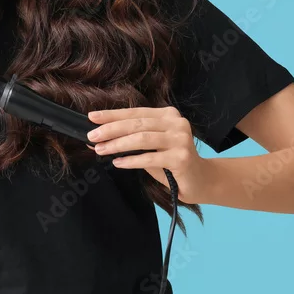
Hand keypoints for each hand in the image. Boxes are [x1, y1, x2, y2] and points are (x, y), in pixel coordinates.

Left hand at [86, 106, 210, 203]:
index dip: (113, 114)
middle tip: (92, 135)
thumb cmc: (172, 163)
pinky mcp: (181, 157)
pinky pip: (150, 158)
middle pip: (137, 124)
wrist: (201, 181)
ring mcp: (180, 139)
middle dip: (111, 129)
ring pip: (142, 139)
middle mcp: (176, 123)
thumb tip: (99, 139)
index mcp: (168, 115)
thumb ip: (129, 141)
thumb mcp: (150, 148)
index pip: (136, 112)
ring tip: (101, 150)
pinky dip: (131, 160)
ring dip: (118, 144)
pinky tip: (118, 162)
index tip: (92, 117)